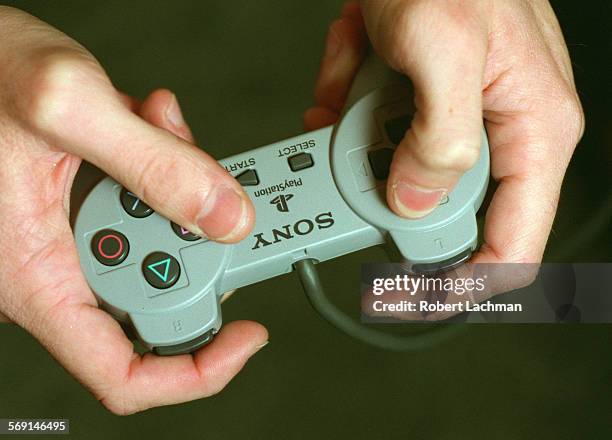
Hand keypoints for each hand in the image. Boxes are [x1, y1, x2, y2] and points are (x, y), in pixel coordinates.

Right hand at [0, 7, 266, 413]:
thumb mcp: (70, 107)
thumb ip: (155, 164)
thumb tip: (226, 219)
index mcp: (39, 277)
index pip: (122, 374)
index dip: (195, 372)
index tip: (244, 335)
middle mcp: (57, 269)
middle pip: (158, 301)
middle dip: (196, 242)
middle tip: (202, 181)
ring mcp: (72, 239)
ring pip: (158, 245)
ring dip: (179, 189)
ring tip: (159, 127)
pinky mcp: (84, 207)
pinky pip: (144, 206)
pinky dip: (161, 167)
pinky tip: (148, 123)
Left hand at [306, 0, 584, 265]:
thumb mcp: (445, 47)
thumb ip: (440, 136)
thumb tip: (417, 201)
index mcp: (532, 129)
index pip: (514, 240)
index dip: (468, 283)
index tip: (419, 300)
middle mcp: (499, 129)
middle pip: (443, 207)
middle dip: (388, 183)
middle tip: (358, 148)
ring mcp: (456, 116)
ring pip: (400, 165)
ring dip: (363, 128)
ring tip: (359, 71)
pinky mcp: (422, 100)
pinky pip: (378, 126)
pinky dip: (352, 99)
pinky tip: (353, 62)